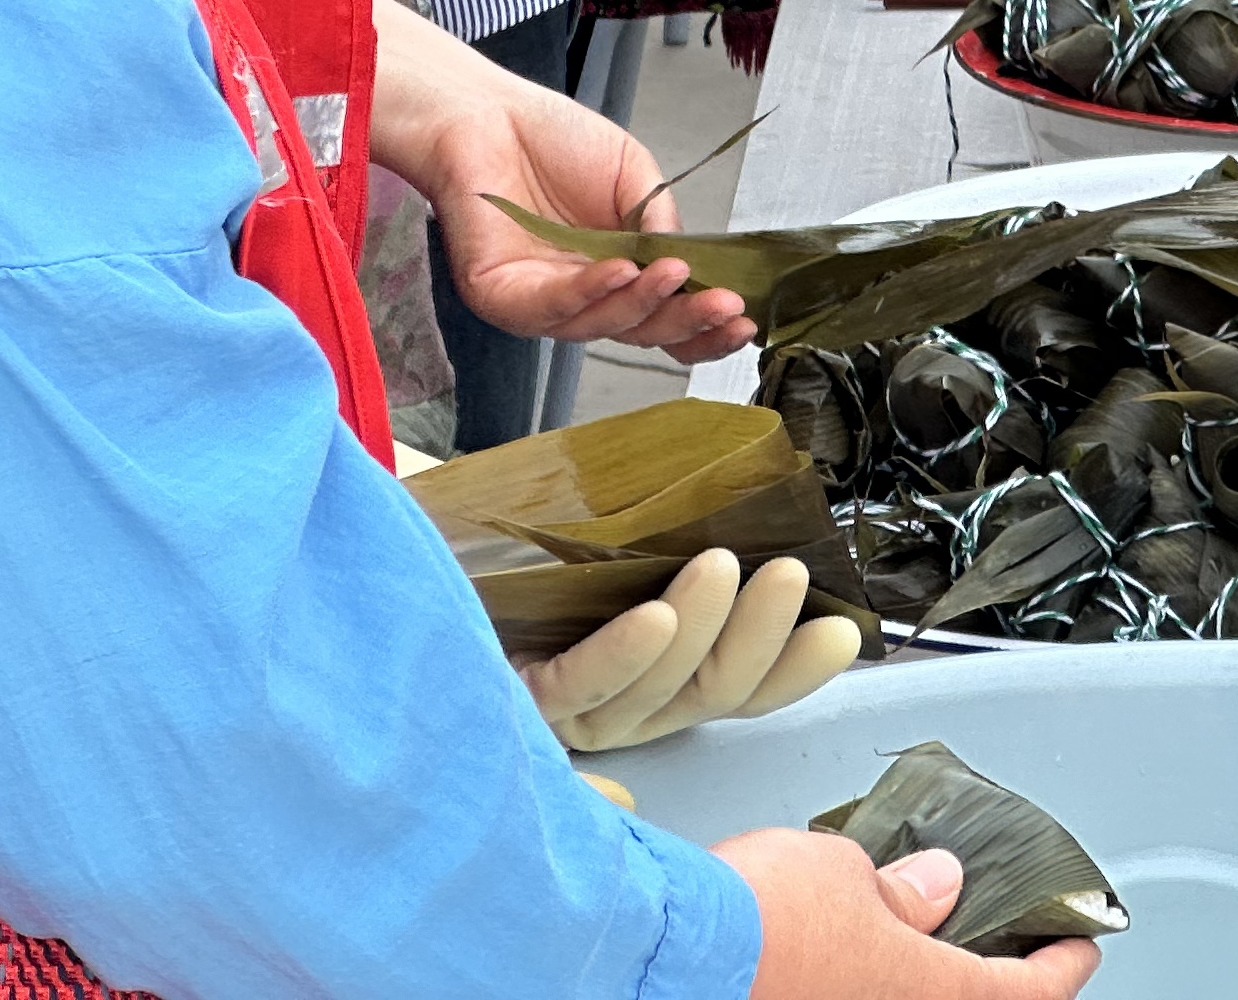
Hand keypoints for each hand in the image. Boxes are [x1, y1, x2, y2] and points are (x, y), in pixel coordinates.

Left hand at [372, 6, 752, 362]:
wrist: (487, 113)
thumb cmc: (554, 141)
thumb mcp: (634, 177)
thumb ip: (661, 224)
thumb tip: (690, 266)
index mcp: (617, 274)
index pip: (664, 316)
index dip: (704, 325)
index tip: (745, 317)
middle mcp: (581, 298)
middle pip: (641, 332)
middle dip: (688, 323)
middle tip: (727, 307)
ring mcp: (541, 302)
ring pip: (601, 324)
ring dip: (645, 303)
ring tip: (677, 275)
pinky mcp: (500, 296)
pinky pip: (551, 306)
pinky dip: (590, 291)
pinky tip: (621, 269)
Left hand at [521, 550, 861, 749]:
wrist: (391, 540)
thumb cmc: (498, 536)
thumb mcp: (598, 536)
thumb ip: (664, 547)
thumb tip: (742, 527)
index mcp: (644, 675)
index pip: (735, 689)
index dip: (792, 670)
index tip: (845, 630)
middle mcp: (610, 706)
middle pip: (703, 695)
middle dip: (760, 641)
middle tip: (790, 573)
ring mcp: (560, 709)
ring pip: (652, 694)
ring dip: (702, 631)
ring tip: (728, 564)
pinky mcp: (508, 695)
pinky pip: (575, 688)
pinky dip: (623, 654)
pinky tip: (656, 615)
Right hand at [723, 827, 1106, 999]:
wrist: (660, 961)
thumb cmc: (754, 917)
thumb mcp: (845, 874)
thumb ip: (902, 890)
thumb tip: (937, 887)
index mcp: (928, 994)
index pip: (1027, 992)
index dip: (1062, 966)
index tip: (1080, 942)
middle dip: (986, 971)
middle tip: (998, 935)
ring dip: (918, 974)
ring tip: (916, 934)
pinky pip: (852, 999)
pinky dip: (865, 981)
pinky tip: (848, 958)